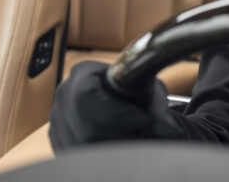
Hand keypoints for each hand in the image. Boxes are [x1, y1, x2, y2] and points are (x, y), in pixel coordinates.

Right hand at [49, 60, 181, 151]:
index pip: (87, 96)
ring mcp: (57, 120)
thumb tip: (171, 131)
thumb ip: (158, 110)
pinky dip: (103, 154)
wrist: (122, 102)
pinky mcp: (59, 140)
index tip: (144, 120)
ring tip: (132, 137)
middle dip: (119, 134)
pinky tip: (119, 146)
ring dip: (113, 147)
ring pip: (82, 146)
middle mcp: (64, 95)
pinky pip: (78, 154)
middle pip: (86, 127)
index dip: (117, 113)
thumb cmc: (136, 92)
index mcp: (82, 73)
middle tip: (140, 132)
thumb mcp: (150, 93)